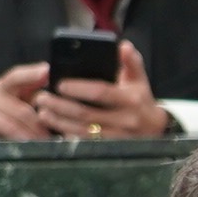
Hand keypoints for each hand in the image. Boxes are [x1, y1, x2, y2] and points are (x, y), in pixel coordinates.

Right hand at [0, 61, 56, 141]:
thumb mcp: (15, 112)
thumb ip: (31, 101)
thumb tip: (53, 96)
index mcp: (6, 86)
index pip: (19, 74)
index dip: (32, 72)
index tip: (47, 69)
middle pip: (25, 94)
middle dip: (45, 110)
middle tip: (61, 127)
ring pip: (22, 112)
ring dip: (39, 128)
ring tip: (51, 140)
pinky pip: (9, 125)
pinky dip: (23, 135)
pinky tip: (32, 142)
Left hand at [33, 40, 169, 139]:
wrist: (155, 129)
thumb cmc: (140, 99)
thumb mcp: (139, 79)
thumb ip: (131, 62)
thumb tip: (123, 46)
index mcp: (131, 99)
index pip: (100, 92)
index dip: (78, 89)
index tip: (59, 84)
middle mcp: (126, 120)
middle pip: (86, 114)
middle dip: (60, 106)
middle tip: (41, 98)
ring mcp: (119, 138)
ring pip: (83, 131)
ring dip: (60, 122)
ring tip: (42, 112)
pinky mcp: (112, 149)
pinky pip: (86, 145)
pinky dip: (68, 136)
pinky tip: (55, 128)